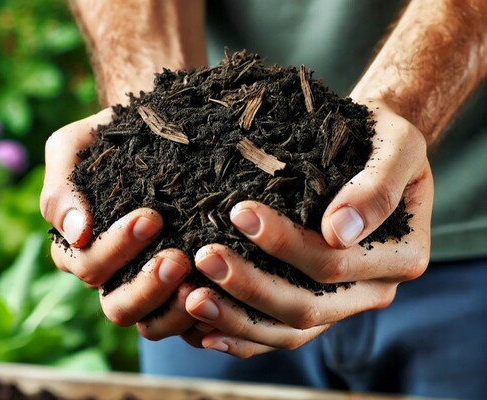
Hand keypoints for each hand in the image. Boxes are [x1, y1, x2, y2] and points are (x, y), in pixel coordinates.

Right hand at [40, 110, 197, 339]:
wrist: (159, 131)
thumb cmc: (112, 138)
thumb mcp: (75, 147)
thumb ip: (62, 187)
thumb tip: (75, 232)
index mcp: (83, 248)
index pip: (88, 265)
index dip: (115, 248)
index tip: (150, 217)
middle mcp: (113, 275)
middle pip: (118, 305)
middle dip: (147, 285)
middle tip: (178, 258)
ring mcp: (147, 286)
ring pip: (150, 323)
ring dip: (173, 307)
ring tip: (200, 282)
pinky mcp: (179, 291)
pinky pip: (185, 321)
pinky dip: (199, 318)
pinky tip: (219, 299)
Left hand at [182, 102, 432, 357]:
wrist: (376, 152)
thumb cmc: (382, 142)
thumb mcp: (395, 149)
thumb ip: (376, 189)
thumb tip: (339, 233)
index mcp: (400, 258)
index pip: (332, 263)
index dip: (284, 244)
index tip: (239, 213)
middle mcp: (374, 290)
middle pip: (308, 307)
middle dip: (251, 285)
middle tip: (204, 256)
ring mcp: (344, 303)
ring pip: (290, 330)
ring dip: (238, 318)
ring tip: (191, 299)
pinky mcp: (318, 304)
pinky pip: (280, 334)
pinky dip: (243, 335)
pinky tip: (204, 329)